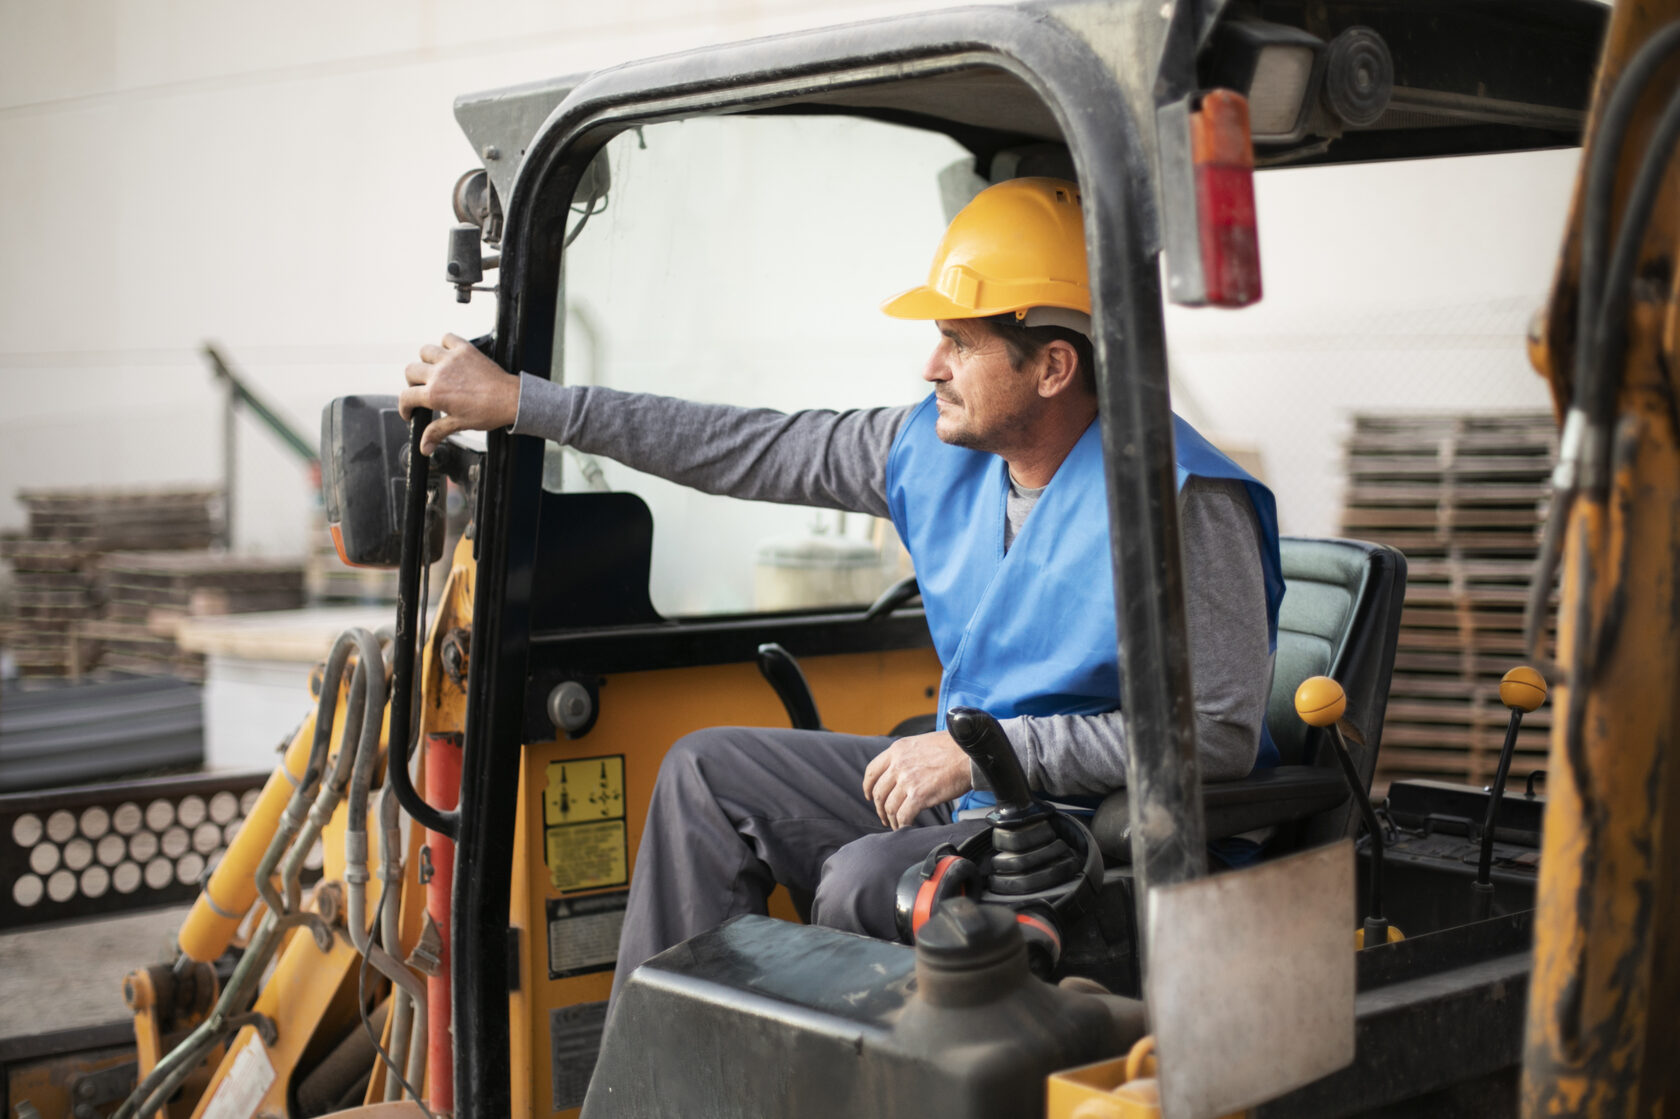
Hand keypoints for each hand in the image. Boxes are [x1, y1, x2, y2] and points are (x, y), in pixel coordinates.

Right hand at [399, 333, 520, 454]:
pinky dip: (445, 344)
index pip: (406, 397)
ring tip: (434, 371)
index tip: (410, 412)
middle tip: (423, 391)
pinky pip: (447, 338)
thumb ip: (437, 432)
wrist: (510, 399)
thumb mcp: (459, 425)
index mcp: (435, 394)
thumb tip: (424, 447)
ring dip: (426, 361)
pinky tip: (449, 356)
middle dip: (412, 383)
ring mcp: (451, 359)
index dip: (404, 407)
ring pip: (425, 351)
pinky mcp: (464, 349)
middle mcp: (439, 374)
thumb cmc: (487, 412)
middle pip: (410, 371)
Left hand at [861, 731, 972, 829]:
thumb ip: (908, 756)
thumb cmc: (954, 748)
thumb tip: (905, 771)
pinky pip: (903, 816)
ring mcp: (907, 780)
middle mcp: (898, 764)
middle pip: (879, 792)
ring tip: (896, 824)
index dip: (868, 786)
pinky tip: (906, 826)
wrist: (971, 754)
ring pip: (889, 807)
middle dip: (880, 807)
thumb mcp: (922, 743)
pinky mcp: (919, 796)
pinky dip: (902, 824)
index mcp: (898, 750)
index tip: (870, 796)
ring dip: (891, 819)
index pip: (872, 770)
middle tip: (885, 816)